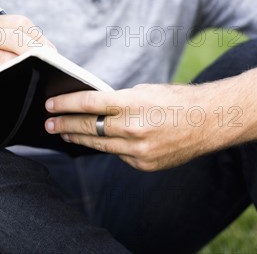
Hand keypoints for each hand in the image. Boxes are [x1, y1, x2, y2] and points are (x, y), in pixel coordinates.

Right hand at [0, 15, 54, 147]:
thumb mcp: (3, 49)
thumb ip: (24, 45)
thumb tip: (51, 53)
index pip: (20, 23)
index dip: (39, 38)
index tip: (50, 52)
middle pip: (15, 39)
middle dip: (36, 52)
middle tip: (50, 65)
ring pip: (8, 61)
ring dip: (25, 70)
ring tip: (36, 77)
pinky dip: (12, 84)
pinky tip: (19, 89)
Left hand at [45, 83, 213, 170]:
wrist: (207, 122)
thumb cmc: (175, 100)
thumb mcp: (143, 91)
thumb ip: (118, 101)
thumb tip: (95, 107)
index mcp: (131, 103)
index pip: (89, 104)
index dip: (66, 104)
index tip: (50, 105)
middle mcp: (132, 128)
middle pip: (89, 127)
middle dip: (65, 124)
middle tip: (49, 123)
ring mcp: (138, 150)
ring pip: (99, 145)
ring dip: (79, 138)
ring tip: (64, 133)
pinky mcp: (144, 164)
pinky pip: (119, 155)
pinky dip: (108, 147)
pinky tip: (96, 142)